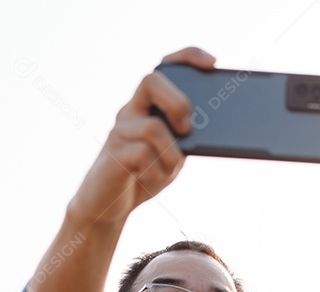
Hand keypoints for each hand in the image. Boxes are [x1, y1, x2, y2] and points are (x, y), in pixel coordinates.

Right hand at [66, 47, 215, 227]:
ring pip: (153, 127)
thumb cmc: (143, 176)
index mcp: (148, 107)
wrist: (106, 206)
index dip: (187, 57)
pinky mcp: (113, 154)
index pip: (164, 68)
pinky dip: (156, 171)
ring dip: (171, 155)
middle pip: (151, 81)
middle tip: (187, 130)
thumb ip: (184, 141)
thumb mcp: (172, 155)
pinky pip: (142, 154)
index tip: (212, 63)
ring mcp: (119, 131)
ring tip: (169, 170)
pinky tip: (152, 180)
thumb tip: (207, 133)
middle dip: (177, 103)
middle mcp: (131, 111)